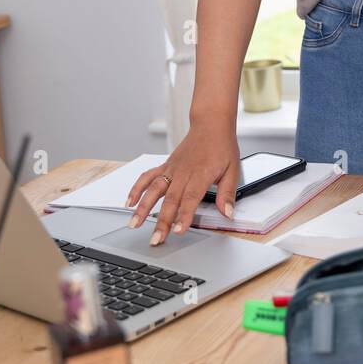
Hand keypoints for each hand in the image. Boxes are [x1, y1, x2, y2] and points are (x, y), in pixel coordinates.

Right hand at [126, 116, 240, 245]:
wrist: (210, 124)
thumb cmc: (221, 146)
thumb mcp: (233, 169)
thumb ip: (227, 193)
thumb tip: (228, 213)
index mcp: (201, 174)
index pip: (191, 198)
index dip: (184, 215)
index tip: (178, 231)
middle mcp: (183, 172)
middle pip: (170, 200)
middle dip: (162, 221)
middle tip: (156, 239)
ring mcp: (172, 169)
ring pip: (154, 190)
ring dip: (143, 208)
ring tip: (134, 224)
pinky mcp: (166, 166)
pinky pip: (148, 177)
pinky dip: (137, 189)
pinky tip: (129, 203)